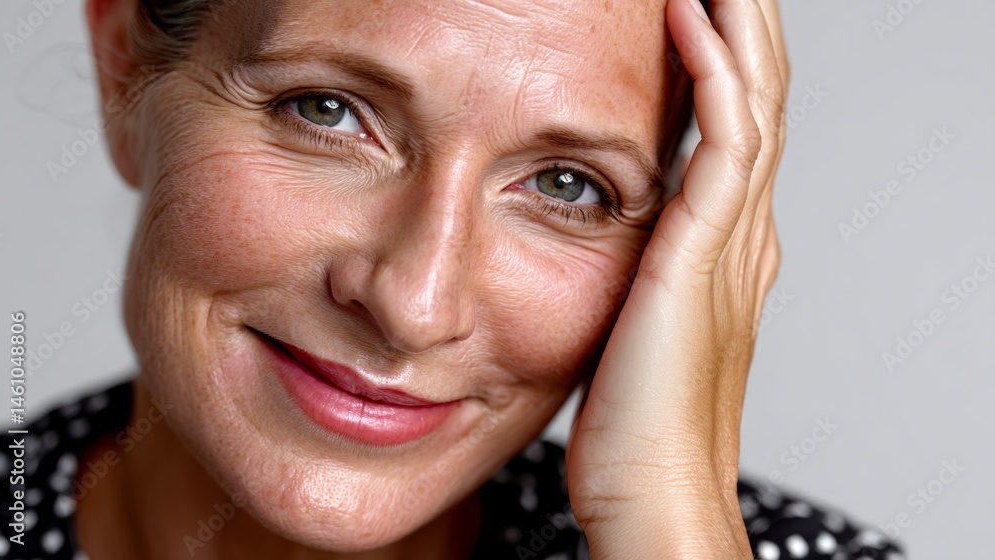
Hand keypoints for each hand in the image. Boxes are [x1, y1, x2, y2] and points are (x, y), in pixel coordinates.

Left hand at [565, 0, 789, 556]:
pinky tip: (691, 20)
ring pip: (754, 103)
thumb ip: (640, 274)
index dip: (729, 62)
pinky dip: (712, 74)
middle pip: (761, 101)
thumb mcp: (635, 324)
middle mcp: (742, 234)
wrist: (653, 488)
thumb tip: (614, 247)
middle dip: (748, 27)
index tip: (704, 8)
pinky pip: (723, 142)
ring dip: (739, 27)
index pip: (739, 129)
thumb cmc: (634, 421)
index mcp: (725, 249)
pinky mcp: (704, 254)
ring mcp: (732, 241)